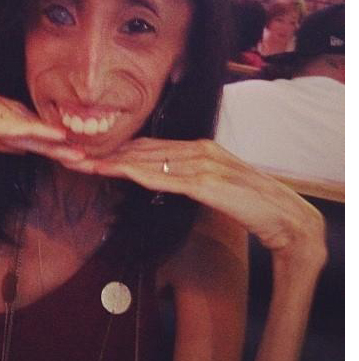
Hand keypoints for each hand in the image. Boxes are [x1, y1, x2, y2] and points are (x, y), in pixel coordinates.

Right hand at [0, 71, 83, 163]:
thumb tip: (20, 143)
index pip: (11, 112)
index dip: (38, 130)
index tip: (62, 145)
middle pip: (16, 115)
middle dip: (47, 136)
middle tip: (77, 152)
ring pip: (10, 121)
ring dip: (41, 138)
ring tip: (68, 151)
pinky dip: (18, 133)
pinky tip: (39, 140)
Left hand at [65, 137, 325, 266]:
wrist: (282, 215)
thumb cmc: (249, 203)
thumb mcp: (213, 186)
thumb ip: (189, 179)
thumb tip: (164, 182)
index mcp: (199, 148)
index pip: (150, 146)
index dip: (120, 149)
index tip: (94, 152)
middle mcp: (197, 149)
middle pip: (142, 148)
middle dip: (108, 152)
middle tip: (77, 152)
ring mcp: (201, 163)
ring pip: (146, 159)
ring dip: (112, 161)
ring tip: (84, 161)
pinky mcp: (204, 181)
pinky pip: (163, 176)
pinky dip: (135, 172)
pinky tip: (115, 171)